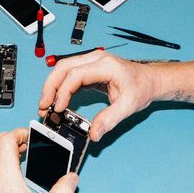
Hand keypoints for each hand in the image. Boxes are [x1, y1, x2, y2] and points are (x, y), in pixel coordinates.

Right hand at [38, 51, 157, 140]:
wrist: (150, 80)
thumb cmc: (141, 87)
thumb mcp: (128, 106)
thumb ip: (109, 119)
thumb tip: (94, 133)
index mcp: (105, 65)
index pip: (76, 74)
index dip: (63, 91)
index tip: (58, 108)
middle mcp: (96, 59)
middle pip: (63, 67)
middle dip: (50, 87)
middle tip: (43, 106)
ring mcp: (91, 62)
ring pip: (62, 69)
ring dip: (51, 87)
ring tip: (45, 106)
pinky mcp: (88, 69)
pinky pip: (68, 75)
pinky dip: (59, 88)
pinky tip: (56, 101)